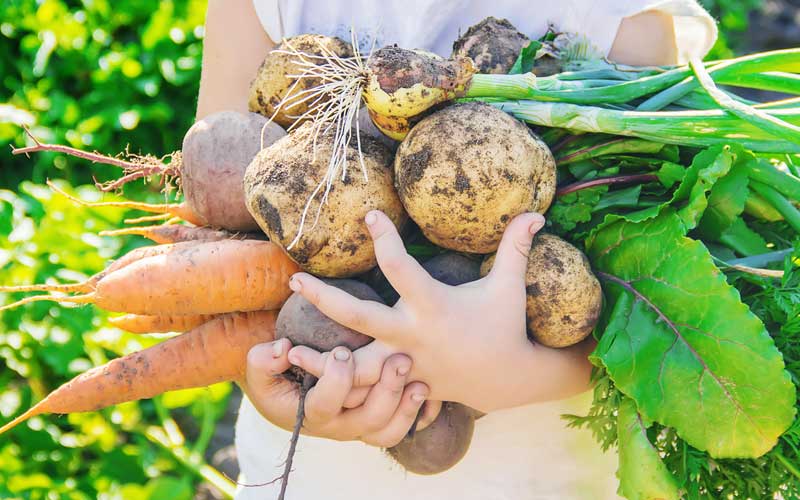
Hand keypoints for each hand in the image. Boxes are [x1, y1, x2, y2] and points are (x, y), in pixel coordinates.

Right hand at [241, 338, 440, 446]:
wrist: (289, 386)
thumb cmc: (276, 374)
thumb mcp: (260, 368)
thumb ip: (263, 360)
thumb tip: (282, 350)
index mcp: (310, 414)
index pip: (326, 405)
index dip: (336, 380)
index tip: (342, 351)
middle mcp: (339, 426)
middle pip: (369, 420)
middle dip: (386, 390)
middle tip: (400, 359)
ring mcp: (361, 426)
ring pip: (389, 429)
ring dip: (407, 405)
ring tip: (420, 380)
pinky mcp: (379, 420)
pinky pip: (404, 429)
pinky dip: (418, 414)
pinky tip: (429, 389)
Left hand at [286, 211, 593, 412]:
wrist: (507, 379)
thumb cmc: (505, 325)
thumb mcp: (509, 286)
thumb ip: (515, 248)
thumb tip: (536, 211)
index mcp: (434, 306)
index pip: (402, 268)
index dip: (385, 238)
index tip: (369, 214)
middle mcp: (412, 335)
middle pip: (359, 317)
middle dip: (325, 298)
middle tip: (295, 280)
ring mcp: (404, 363)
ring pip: (354, 365)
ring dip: (321, 359)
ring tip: (285, 350)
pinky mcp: (401, 383)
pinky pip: (366, 389)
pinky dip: (340, 386)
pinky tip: (312, 378)